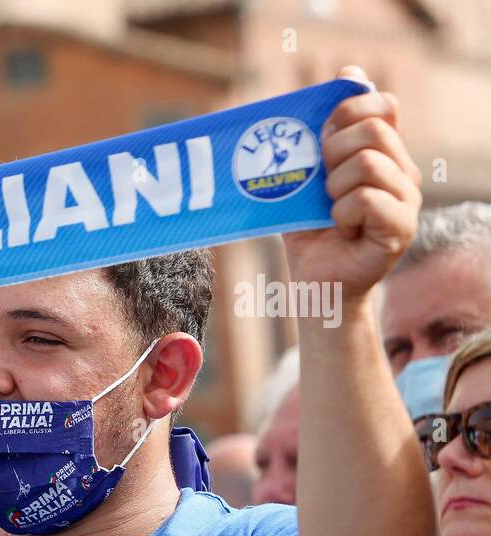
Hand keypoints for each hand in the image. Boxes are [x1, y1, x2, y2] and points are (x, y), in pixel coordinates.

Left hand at [283, 66, 421, 306]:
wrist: (316, 281)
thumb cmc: (310, 229)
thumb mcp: (304, 180)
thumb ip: (317, 139)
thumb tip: (339, 79)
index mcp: (381, 152)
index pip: (383, 106)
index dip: (351, 107)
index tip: (324, 130)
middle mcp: (401, 170)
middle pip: (373, 129)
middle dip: (333, 150)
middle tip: (322, 183)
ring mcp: (406, 197)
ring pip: (369, 163)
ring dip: (335, 187)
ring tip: (332, 209)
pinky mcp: (402, 226)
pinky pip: (368, 199)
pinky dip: (343, 212)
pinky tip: (341, 227)